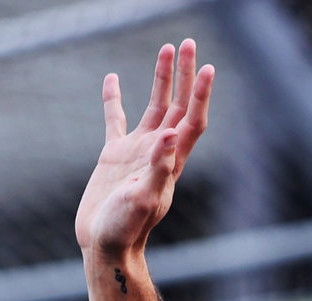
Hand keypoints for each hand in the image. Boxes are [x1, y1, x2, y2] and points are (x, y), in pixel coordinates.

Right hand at [75, 39, 213, 259]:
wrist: (106, 247)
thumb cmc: (126, 230)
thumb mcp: (143, 198)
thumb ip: (158, 167)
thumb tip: (171, 133)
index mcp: (171, 161)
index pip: (192, 120)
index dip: (200, 94)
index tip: (206, 66)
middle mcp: (159, 152)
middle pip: (178, 105)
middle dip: (184, 75)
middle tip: (188, 42)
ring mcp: (137, 152)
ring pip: (154, 106)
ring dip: (161, 79)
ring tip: (166, 49)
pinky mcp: (114, 156)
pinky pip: (116, 120)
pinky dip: (113, 99)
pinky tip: (111, 78)